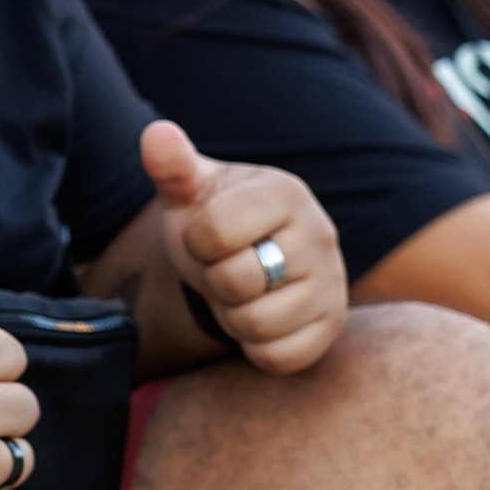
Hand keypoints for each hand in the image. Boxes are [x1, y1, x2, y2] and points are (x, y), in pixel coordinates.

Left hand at [142, 119, 346, 374]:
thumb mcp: (189, 192)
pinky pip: (277, 356)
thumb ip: (172, 165)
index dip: (195, 240)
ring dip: (230, 314)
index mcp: (285, 191)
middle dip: (213, 278)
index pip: (216, 230)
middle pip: (236, 280)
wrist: (249, 257)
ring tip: (240, 290)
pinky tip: (256, 317)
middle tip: (223, 264)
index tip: (206, 234)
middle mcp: (320, 235)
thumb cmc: (213, 219)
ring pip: (256, 323)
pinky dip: (253, 345)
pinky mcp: (330, 330)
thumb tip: (156, 133)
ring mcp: (333, 285)